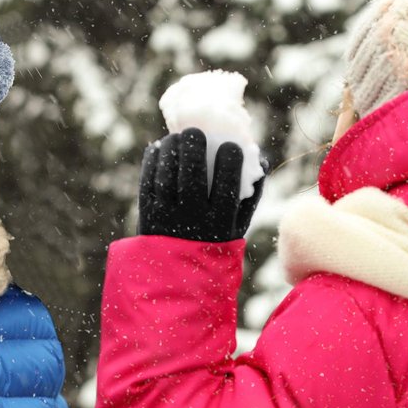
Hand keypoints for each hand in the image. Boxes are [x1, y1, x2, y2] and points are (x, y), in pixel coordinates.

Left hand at [137, 128, 266, 241]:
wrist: (177, 275)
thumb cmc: (214, 241)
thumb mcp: (237, 227)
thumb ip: (251, 195)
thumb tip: (261, 158)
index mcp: (220, 223)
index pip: (227, 185)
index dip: (230, 159)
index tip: (230, 145)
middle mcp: (193, 220)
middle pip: (193, 176)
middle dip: (195, 148)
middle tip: (196, 132)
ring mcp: (167, 217)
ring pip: (167, 176)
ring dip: (171, 150)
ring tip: (177, 136)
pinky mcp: (147, 215)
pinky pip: (148, 181)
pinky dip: (153, 161)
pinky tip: (160, 148)